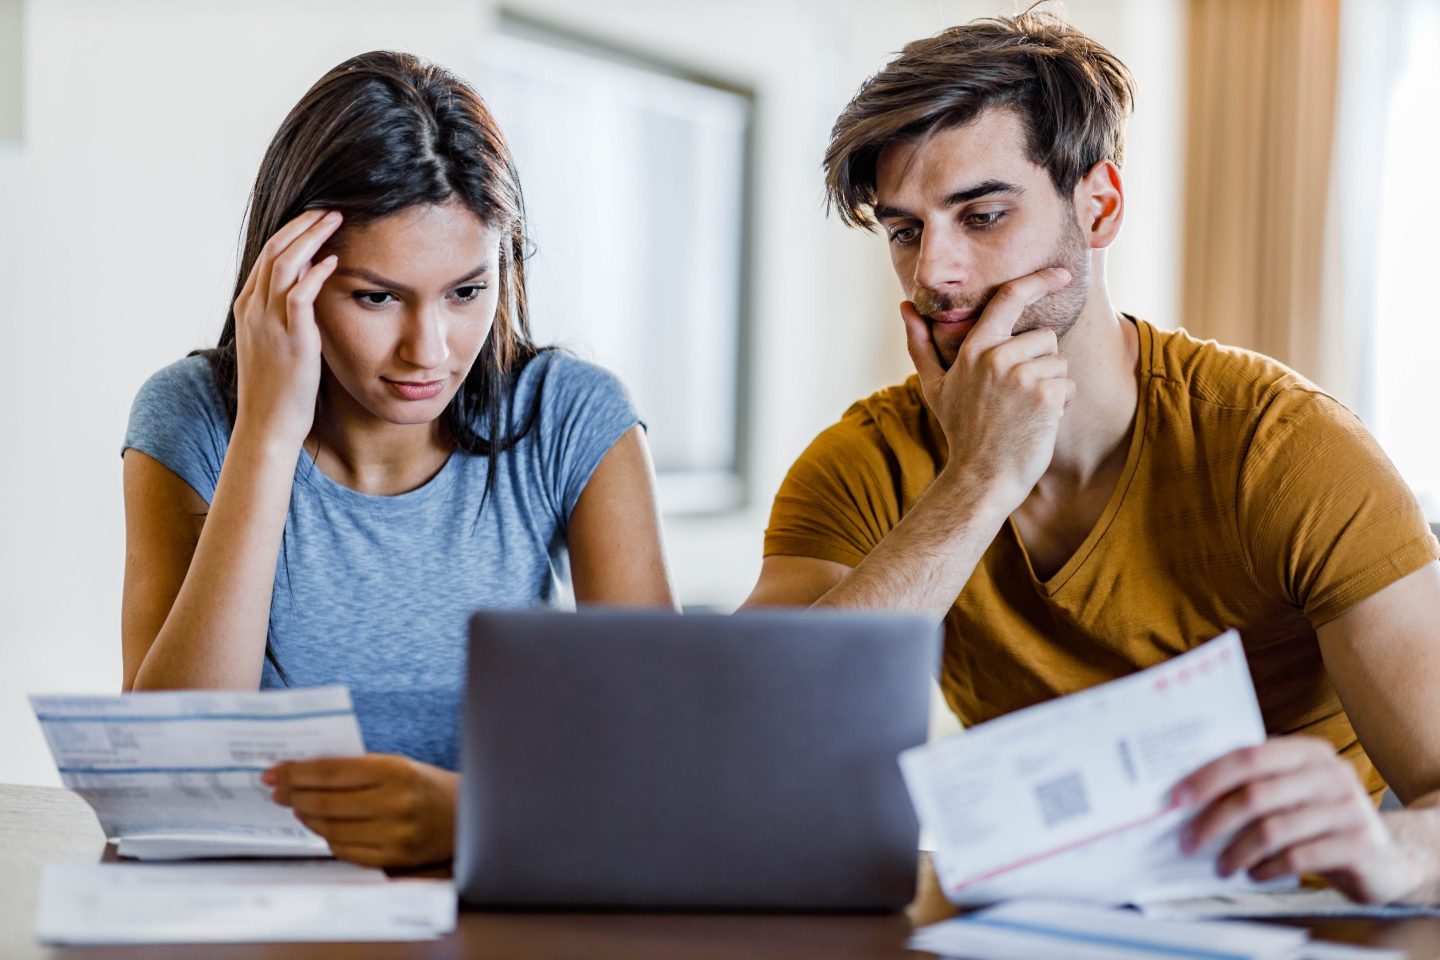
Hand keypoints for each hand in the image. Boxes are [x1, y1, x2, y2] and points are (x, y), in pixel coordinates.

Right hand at [232, 209, 343, 449]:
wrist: (268, 425)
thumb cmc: (279, 389)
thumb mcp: (277, 344)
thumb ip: (288, 317)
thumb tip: (311, 297)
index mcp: (248, 307)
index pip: (268, 254)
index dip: (292, 231)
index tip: (317, 216)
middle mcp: (253, 309)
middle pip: (274, 249)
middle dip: (303, 224)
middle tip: (330, 207)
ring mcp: (268, 323)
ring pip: (284, 264)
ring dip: (311, 237)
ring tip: (336, 220)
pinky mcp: (289, 339)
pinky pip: (298, 295)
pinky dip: (315, 273)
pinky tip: (334, 260)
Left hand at [263, 753, 456, 868]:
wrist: (466, 816)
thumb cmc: (425, 785)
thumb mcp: (398, 765)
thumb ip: (357, 769)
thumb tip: (305, 773)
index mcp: (395, 771)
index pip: (331, 771)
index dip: (297, 773)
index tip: (274, 772)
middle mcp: (394, 803)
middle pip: (326, 802)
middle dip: (294, 796)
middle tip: (278, 791)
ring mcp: (394, 834)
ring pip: (331, 829)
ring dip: (307, 818)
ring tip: (299, 808)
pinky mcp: (393, 858)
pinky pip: (345, 851)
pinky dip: (328, 838)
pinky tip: (322, 828)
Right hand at [903, 267, 1075, 511]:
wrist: (981, 476)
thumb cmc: (961, 430)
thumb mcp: (935, 386)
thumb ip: (921, 344)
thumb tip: (904, 308)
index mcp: (974, 349)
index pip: (1009, 299)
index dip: (1038, 280)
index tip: (1061, 273)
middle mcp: (997, 357)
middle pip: (1044, 336)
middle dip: (1040, 362)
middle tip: (1017, 395)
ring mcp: (1022, 376)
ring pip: (1059, 362)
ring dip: (1051, 385)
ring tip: (1025, 410)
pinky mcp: (1045, 396)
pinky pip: (1068, 385)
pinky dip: (1060, 405)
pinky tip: (1037, 422)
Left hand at [1174, 736, 1428, 903]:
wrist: (1386, 856)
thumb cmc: (1319, 819)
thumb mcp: (1293, 791)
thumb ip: (1255, 784)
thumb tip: (1187, 795)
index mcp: (1306, 751)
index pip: (1248, 756)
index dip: (1207, 777)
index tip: (1175, 799)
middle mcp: (1330, 773)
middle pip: (1255, 794)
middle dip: (1213, 820)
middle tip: (1187, 841)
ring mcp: (1348, 808)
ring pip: (1273, 830)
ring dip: (1237, 851)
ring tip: (1220, 865)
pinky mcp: (1359, 845)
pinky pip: (1298, 858)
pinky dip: (1267, 868)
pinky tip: (1253, 874)